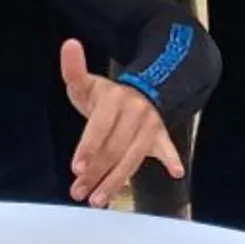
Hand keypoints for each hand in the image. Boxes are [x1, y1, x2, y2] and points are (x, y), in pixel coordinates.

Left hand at [58, 40, 179, 207]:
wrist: (141, 91)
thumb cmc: (106, 96)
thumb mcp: (86, 83)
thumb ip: (73, 69)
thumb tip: (69, 44)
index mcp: (115, 99)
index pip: (100, 126)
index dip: (88, 147)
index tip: (76, 168)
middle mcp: (135, 112)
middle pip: (114, 148)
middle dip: (95, 173)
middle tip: (79, 191)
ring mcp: (150, 126)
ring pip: (133, 158)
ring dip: (116, 181)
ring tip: (98, 199)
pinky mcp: (161, 137)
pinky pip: (168, 148)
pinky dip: (172, 159)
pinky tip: (176, 172)